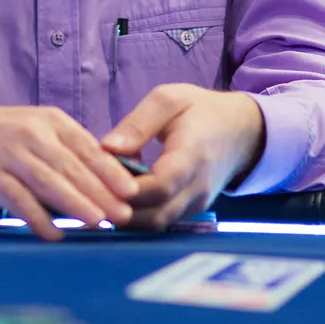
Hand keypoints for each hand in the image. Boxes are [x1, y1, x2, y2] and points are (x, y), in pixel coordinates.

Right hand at [0, 103, 136, 240]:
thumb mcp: (33, 131)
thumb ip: (64, 152)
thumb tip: (104, 182)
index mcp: (49, 121)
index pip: (87, 148)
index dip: (111, 172)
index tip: (132, 192)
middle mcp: (31, 133)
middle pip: (72, 167)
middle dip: (101, 193)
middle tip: (123, 215)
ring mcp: (7, 153)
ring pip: (49, 181)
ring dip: (75, 204)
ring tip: (96, 223)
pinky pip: (17, 198)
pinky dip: (37, 218)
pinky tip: (53, 235)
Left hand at [101, 85, 262, 230]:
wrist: (240, 131)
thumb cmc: (200, 111)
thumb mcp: (169, 99)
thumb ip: (137, 123)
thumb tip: (105, 147)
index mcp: (193, 155)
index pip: (162, 184)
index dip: (129, 190)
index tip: (97, 182)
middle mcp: (198, 188)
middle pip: (155, 214)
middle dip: (118, 209)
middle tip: (84, 196)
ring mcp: (195, 205)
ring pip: (155, 224)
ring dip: (123, 216)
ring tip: (94, 197)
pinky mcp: (189, 212)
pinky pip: (159, 222)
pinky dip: (134, 216)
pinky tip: (112, 200)